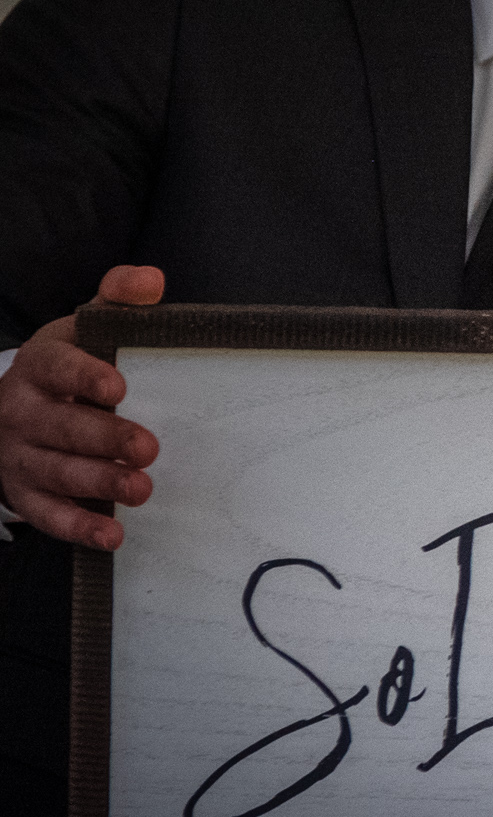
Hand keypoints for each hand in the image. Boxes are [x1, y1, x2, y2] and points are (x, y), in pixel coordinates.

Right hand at [0, 265, 164, 549]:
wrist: (17, 408)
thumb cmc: (70, 365)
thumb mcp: (88, 326)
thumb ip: (118, 298)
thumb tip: (151, 281)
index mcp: (40, 365)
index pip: (57, 367)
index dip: (84, 377)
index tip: (118, 387)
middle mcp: (21, 411)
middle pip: (60, 427)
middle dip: (104, 439)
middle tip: (148, 447)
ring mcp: (19, 455)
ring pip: (56, 472)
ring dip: (99, 484)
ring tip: (141, 488)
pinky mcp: (25, 493)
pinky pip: (48, 514)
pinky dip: (79, 527)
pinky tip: (113, 535)